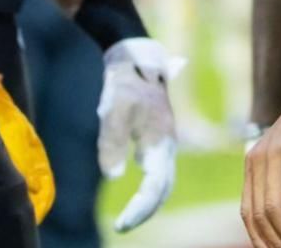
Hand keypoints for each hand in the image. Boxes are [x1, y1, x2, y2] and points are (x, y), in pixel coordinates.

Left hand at [97, 37, 183, 231]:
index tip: (121, 224)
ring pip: (163, 177)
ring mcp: (164, 139)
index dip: (140, 208)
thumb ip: (112, 144)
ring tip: (131, 215)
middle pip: (164, 187)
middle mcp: (168, 144)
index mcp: (162, 141)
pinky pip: (158, 167)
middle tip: (124, 225)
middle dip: (146, 209)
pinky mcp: (157, 133)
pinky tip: (136, 185)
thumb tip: (113, 176)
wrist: (135, 54)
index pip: (155, 186)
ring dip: (150, 199)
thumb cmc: (125, 82)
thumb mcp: (113, 112)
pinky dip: (150, 184)